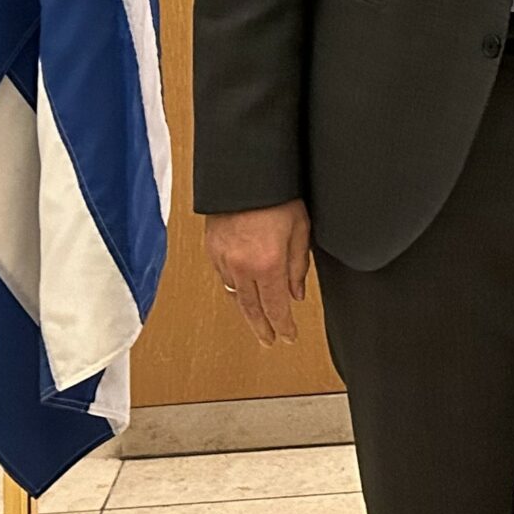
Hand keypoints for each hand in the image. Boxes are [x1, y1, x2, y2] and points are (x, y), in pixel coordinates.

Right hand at [205, 200, 311, 346]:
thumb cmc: (277, 194)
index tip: (288, 337)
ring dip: (247, 311)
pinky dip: (234, 289)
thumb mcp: (301, 228)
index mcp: (268, 264)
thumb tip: (297, 293)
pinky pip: (224, 278)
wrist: (245, 173)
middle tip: (269, 341)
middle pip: (251, 309)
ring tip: (257, 321)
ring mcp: (223, 259)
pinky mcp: (212, 249)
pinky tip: (241, 292)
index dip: (283, 326)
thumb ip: (299, 265)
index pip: (276, 307)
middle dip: (262, 328)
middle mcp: (242, 266)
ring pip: (235, 295)